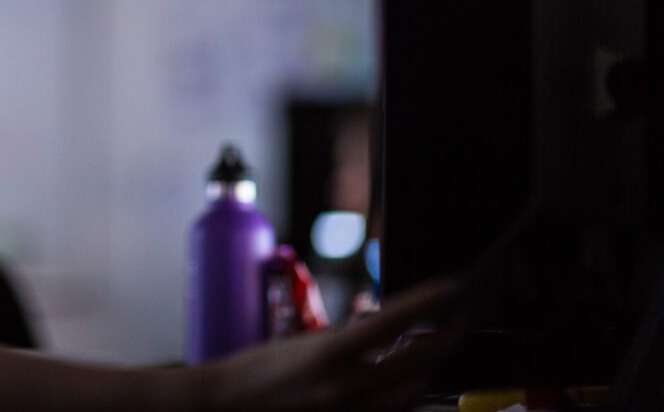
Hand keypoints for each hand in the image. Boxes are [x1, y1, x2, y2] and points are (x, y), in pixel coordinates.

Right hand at [201, 279, 461, 410]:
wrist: (225, 407)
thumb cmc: (258, 371)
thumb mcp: (306, 344)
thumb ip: (350, 339)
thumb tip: (388, 327)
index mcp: (329, 353)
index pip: (396, 319)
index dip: (431, 301)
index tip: (455, 287)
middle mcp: (345, 387)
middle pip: (419, 360)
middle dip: (446, 336)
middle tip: (460, 317)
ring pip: (413, 391)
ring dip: (426, 367)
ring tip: (432, 346)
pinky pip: (392, 411)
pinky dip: (403, 393)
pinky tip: (403, 378)